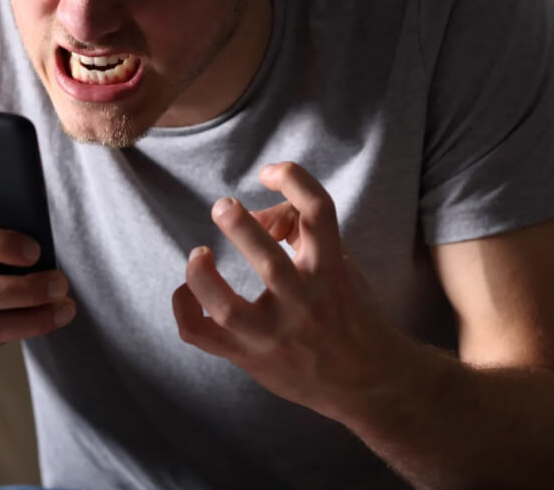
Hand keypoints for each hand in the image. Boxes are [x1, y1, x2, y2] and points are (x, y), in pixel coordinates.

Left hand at [171, 162, 403, 420]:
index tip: (270, 172)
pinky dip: (184, 310)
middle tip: (222, 206)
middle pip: (269, 263)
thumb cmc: (348, 311)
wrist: (369, 382)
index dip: (294, 180)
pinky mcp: (251, 359)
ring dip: (202, 276)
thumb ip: (302, 230)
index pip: (319, 212)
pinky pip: (203, 337)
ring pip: (226, 309)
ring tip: (199, 254)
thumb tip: (255, 213)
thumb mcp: (340, 263)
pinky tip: (184, 291)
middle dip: (241, 229)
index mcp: (330, 271)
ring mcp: (274, 336)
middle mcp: (304, 303)